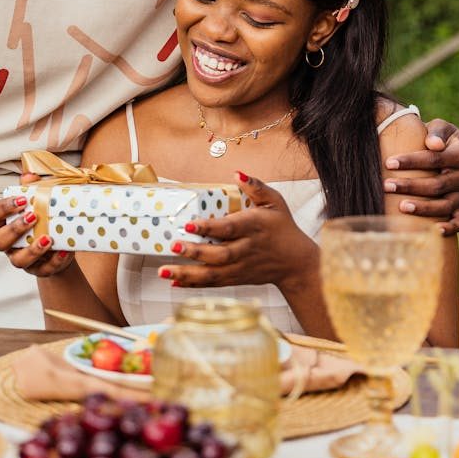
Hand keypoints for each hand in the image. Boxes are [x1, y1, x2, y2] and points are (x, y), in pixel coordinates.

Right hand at [0, 194, 74, 276]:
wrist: (61, 245)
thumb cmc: (44, 219)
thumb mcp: (40, 202)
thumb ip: (32, 188)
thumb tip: (29, 175)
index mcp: (4, 223)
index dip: (2, 208)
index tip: (22, 200)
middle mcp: (8, 243)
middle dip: (14, 229)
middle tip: (33, 217)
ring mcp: (21, 258)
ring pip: (18, 261)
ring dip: (32, 250)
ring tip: (48, 238)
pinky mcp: (39, 270)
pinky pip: (44, 269)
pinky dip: (54, 260)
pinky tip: (64, 250)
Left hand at [156, 171, 317, 292]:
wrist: (295, 263)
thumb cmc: (283, 227)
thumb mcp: (275, 202)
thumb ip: (256, 187)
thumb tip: (236, 173)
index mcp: (254, 227)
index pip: (230, 228)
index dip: (209, 227)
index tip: (189, 224)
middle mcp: (246, 250)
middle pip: (220, 254)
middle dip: (195, 252)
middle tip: (173, 245)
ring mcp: (241, 268)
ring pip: (213, 274)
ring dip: (186, 273)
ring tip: (163, 270)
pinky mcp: (237, 279)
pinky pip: (213, 284)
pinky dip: (193, 284)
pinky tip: (174, 281)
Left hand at [384, 118, 458, 235]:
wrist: (447, 149)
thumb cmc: (438, 137)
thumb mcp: (440, 127)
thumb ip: (436, 132)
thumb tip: (433, 144)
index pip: (436, 159)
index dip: (412, 161)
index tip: (389, 163)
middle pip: (438, 184)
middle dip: (411, 185)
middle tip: (387, 185)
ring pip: (446, 205)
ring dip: (423, 208)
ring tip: (401, 206)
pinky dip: (451, 228)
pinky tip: (435, 230)